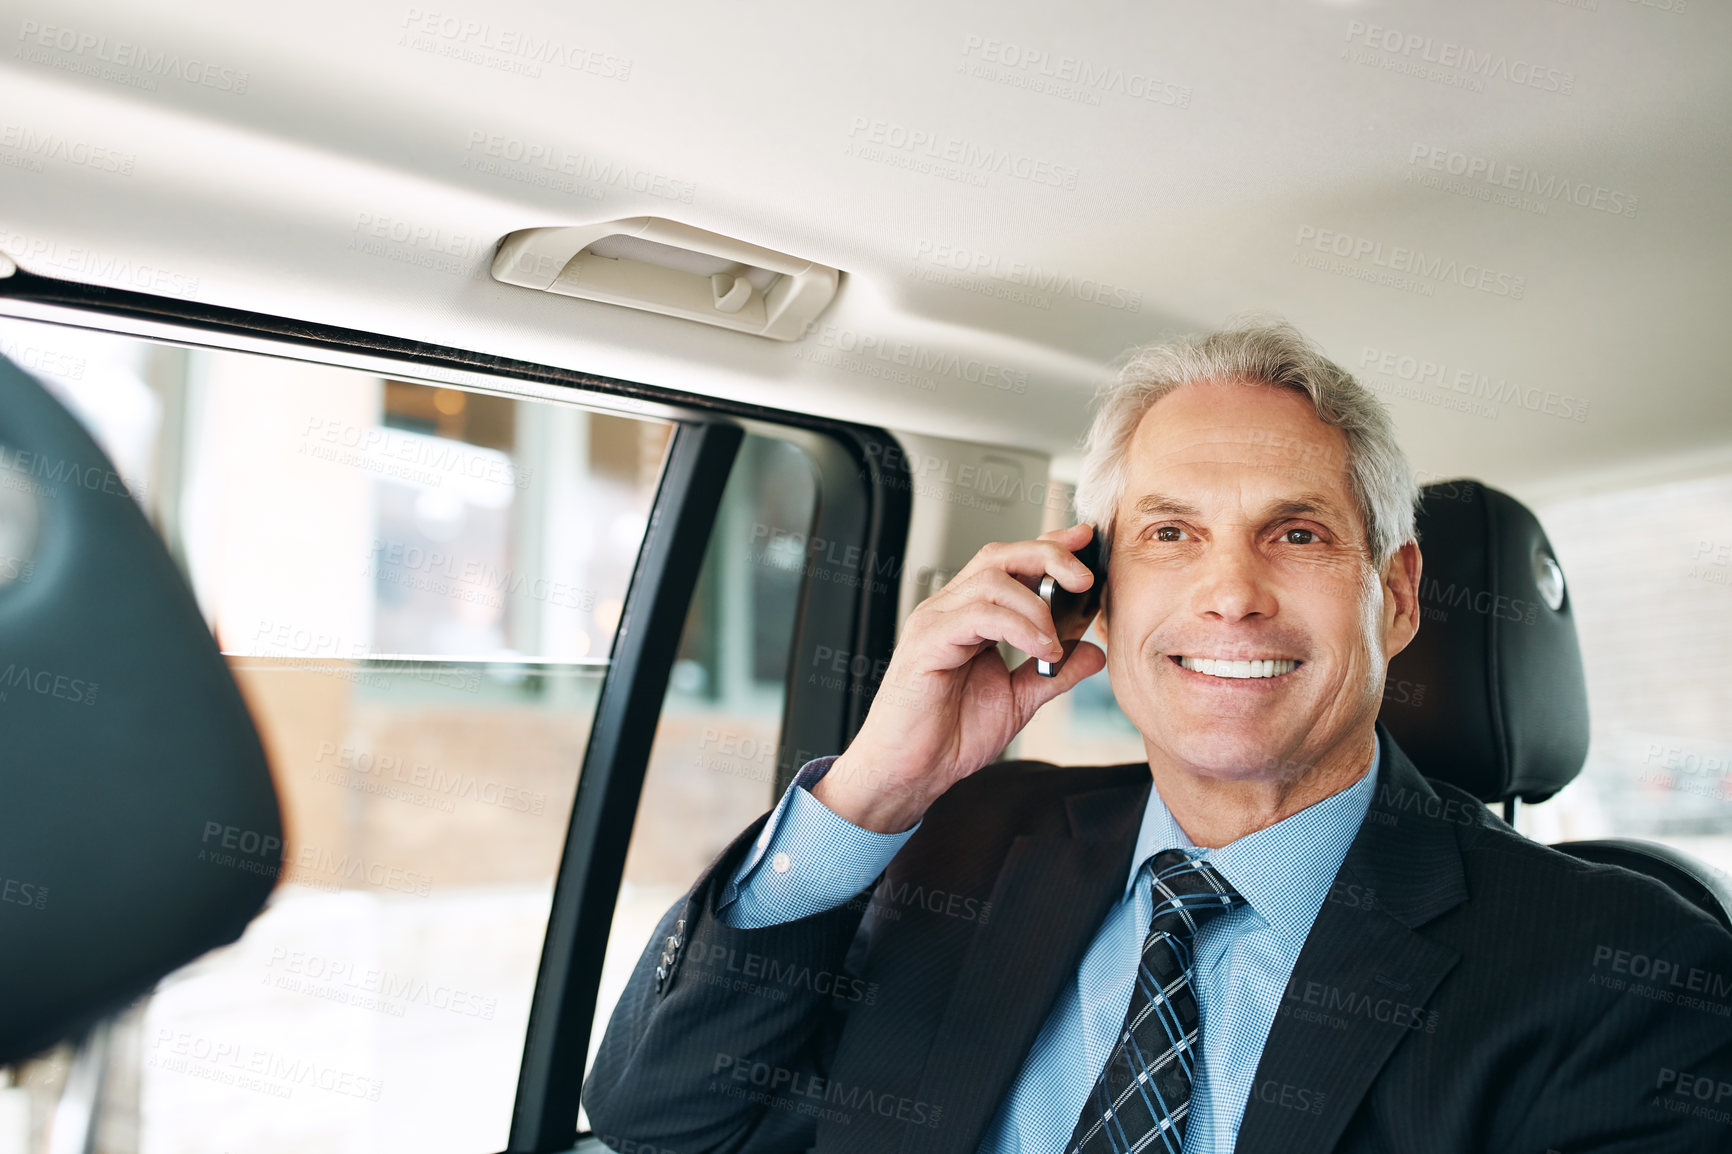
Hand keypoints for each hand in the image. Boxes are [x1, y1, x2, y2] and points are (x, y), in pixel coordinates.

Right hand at [812, 522, 1107, 831]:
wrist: (910, 773)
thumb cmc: (948, 736)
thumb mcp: (1017, 701)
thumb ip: (1053, 673)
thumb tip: (1094, 652)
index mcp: (969, 616)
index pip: (1010, 563)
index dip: (1048, 545)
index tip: (1087, 542)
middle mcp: (950, 610)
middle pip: (1000, 556)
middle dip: (1048, 556)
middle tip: (1085, 579)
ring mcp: (935, 622)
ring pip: (991, 579)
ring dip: (1036, 604)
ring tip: (1055, 640)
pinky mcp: (927, 642)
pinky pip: (977, 615)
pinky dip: (1017, 626)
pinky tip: (1039, 648)